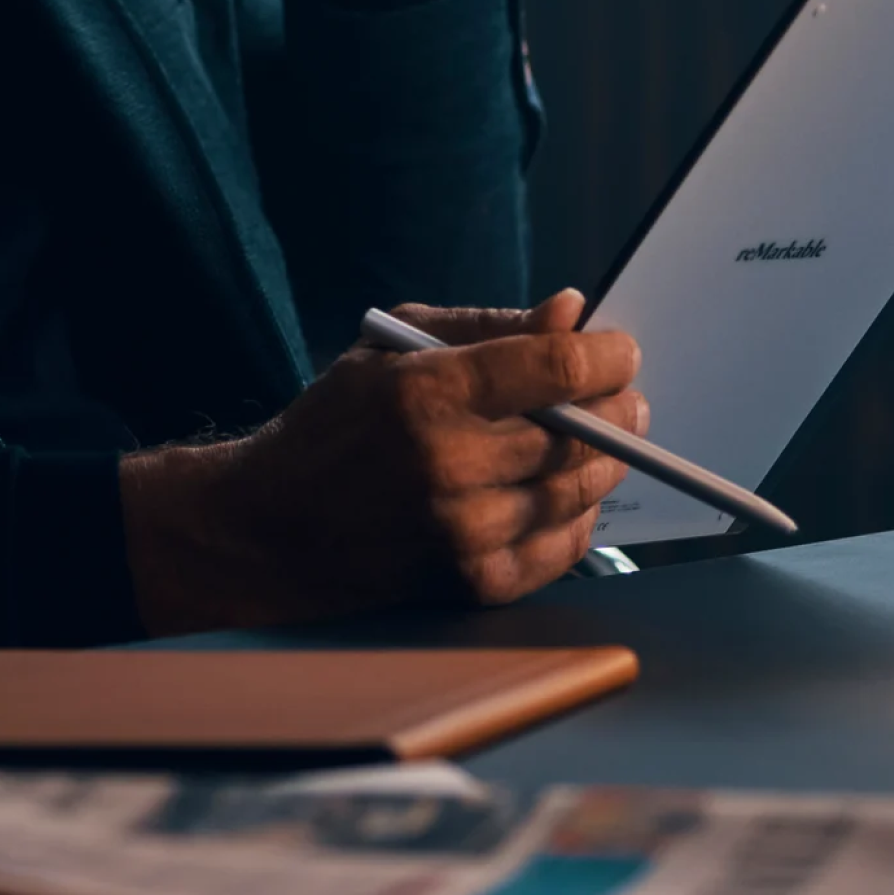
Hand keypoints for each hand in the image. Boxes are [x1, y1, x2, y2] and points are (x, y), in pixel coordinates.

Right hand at [117, 291, 645, 633]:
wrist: (271, 530)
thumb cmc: (335, 426)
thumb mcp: (392, 347)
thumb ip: (488, 326)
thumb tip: (570, 310)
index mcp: (427, 393)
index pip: (557, 368)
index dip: (608, 355)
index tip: (620, 350)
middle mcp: (449, 465)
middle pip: (582, 433)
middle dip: (618, 408)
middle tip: (622, 398)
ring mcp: (464, 532)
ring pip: (580, 490)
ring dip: (604, 462)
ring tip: (593, 441)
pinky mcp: (474, 583)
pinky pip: (563, 546)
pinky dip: (576, 515)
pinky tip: (561, 493)